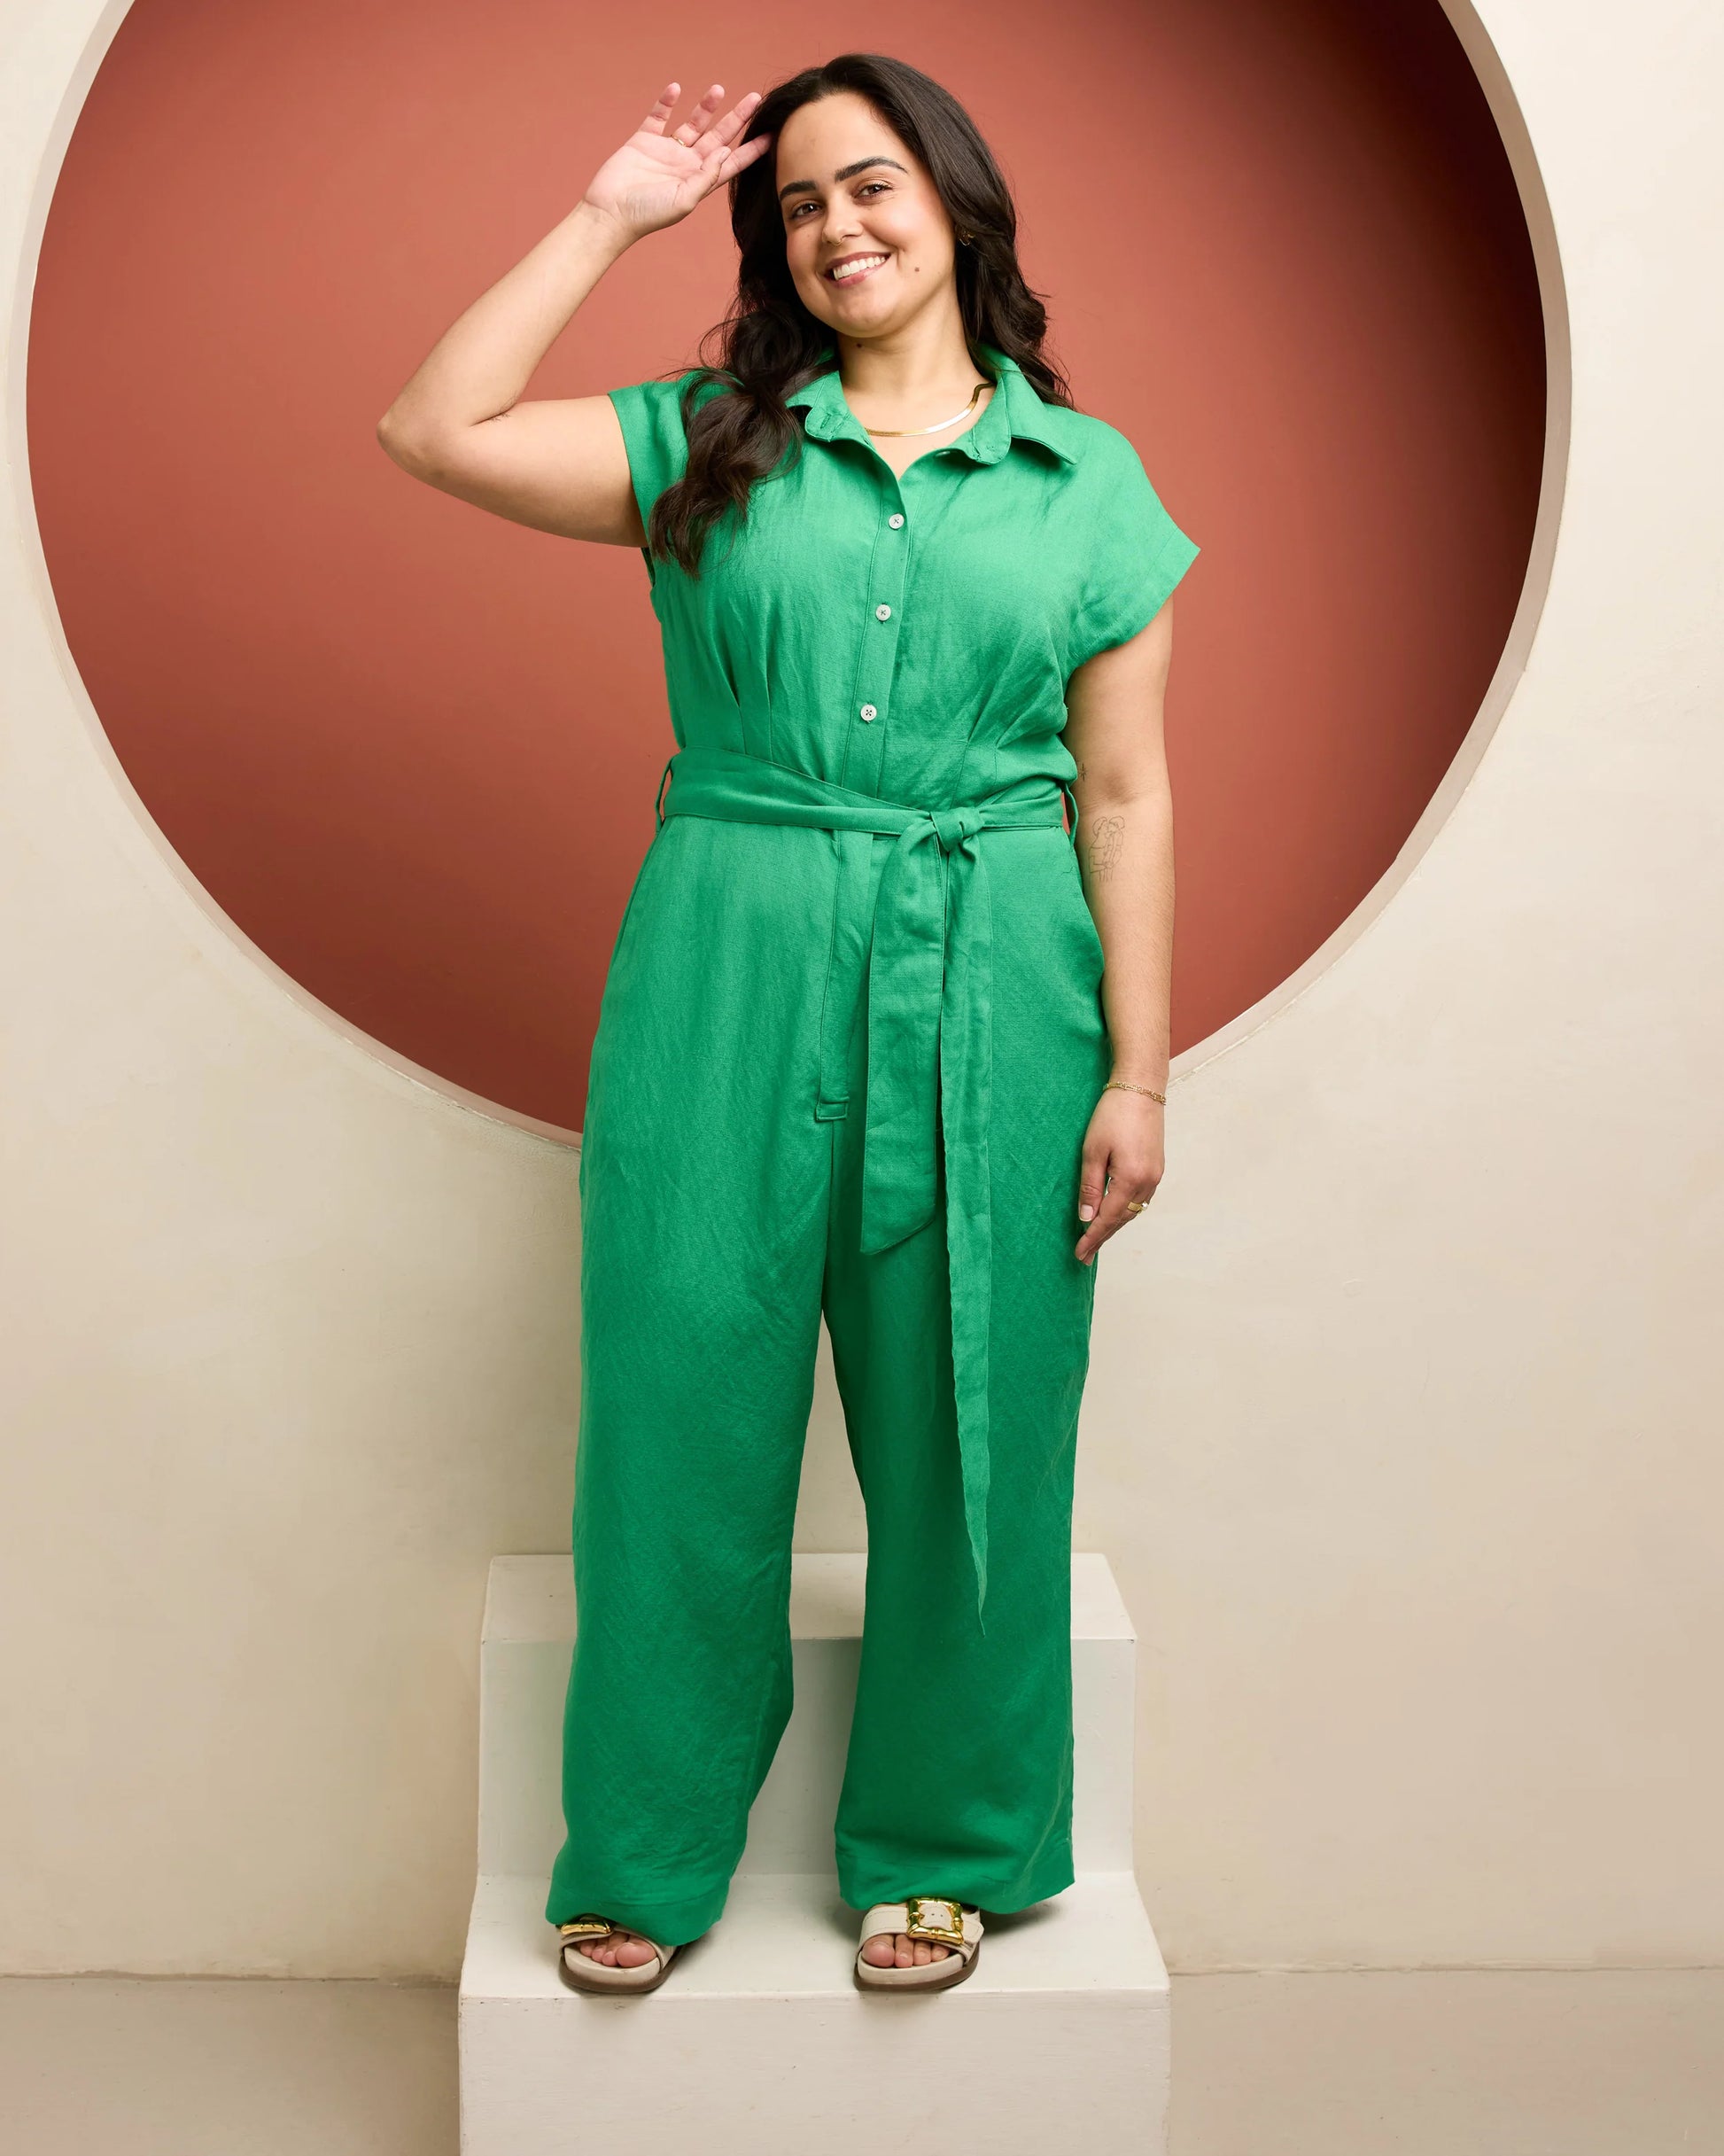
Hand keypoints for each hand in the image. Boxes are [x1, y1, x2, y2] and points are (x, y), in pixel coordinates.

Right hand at [582, 80, 774, 242]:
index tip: (772, 135)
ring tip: (718, 89)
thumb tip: (726, 151)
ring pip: (692, 123)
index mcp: (699, 181)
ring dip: (705, 106)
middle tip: (754, 99)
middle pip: (718, 136)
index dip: (752, 150)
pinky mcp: (643, 141)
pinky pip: (658, 116)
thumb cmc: (647, 215)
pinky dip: (665, 102)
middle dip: (737, 118)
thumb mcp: (684, 200)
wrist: (610, 213)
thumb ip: (706, 176)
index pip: (732, 163)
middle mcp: (686, 164)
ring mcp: (666, 151)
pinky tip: (676, 89)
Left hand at [1074, 1087, 1164, 1265]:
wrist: (1141, 1090)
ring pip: (1133, 1211)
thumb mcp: (1092, 1151)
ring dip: (1115, 1225)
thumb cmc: (1112, 1115)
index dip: (1092, 1238)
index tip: (1080, 1254)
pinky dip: (1125, 1210)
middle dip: (1102, 1237)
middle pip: (1122, 1219)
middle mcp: (1148, 1182)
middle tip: (1084, 1255)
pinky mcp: (1157, 1168)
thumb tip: (1087, 1217)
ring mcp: (1155, 1176)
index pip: (1108, 1219)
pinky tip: (1114, 1213)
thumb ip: (1091, 1186)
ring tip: (1096, 1238)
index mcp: (1131, 1179)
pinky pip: (1140, 1199)